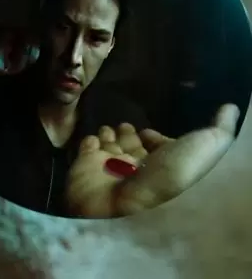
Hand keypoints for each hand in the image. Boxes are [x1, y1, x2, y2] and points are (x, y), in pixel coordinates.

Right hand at [65, 104, 240, 217]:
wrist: (125, 207)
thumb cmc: (170, 178)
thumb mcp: (206, 149)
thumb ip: (220, 129)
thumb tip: (231, 107)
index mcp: (165, 166)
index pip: (159, 149)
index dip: (155, 139)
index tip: (149, 132)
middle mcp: (137, 168)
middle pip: (133, 146)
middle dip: (129, 134)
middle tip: (125, 125)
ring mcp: (109, 167)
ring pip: (110, 145)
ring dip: (109, 135)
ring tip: (108, 128)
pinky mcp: (84, 166)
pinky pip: (86, 148)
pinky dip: (90, 141)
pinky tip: (93, 136)